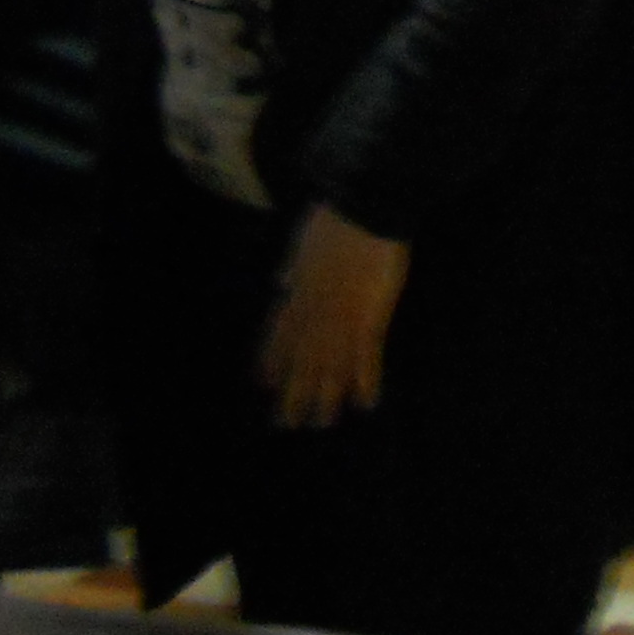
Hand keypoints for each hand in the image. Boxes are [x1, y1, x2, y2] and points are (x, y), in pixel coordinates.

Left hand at [260, 207, 410, 428]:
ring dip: (325, 397)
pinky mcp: (370, 320)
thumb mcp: (302, 242)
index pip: (278, 336)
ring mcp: (341, 320)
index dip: (270, 362)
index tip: (263, 384)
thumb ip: (293, 266)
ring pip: (329, 367)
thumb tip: (280, 282)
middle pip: (300, 361)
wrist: (362, 210)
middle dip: (292, 393)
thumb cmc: (335, 220)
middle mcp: (313, 314)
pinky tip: (365, 404)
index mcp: (296, 294)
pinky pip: (366, 358)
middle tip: (286, 424)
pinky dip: (366, 381)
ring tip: (321, 424)